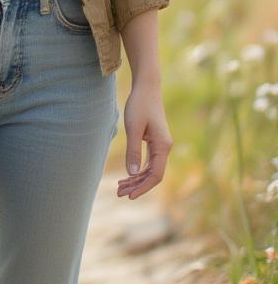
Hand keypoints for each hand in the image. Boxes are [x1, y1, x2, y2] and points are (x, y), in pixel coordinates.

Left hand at [117, 80, 171, 199]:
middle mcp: (164, 148)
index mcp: (163, 146)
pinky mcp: (154, 141)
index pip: (156, 175)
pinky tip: (128, 175)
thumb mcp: (133, 128)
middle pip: (153, 175)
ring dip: (136, 179)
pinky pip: (148, 161)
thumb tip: (132, 173)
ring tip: (120, 187)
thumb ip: (133, 151)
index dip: (143, 187)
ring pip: (150, 169)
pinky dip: (138, 169)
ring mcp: (160, 145)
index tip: (130, 196)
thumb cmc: (139, 105)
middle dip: (137, 186)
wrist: (146, 87)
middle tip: (119, 194)